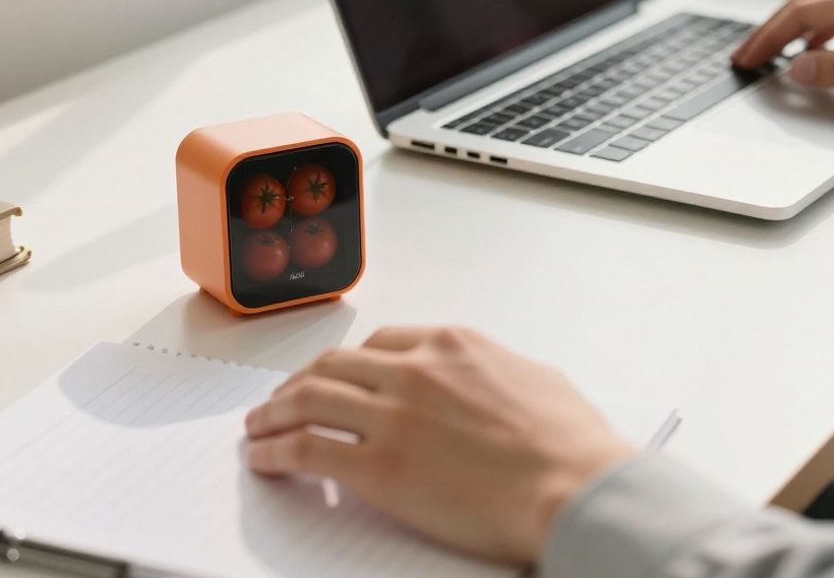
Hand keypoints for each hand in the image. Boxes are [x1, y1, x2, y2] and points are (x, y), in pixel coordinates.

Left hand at [244, 326, 634, 564]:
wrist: (575, 488)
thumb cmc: (572, 445)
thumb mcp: (537, 379)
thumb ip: (496, 371)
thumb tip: (489, 381)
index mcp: (453, 345)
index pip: (379, 344)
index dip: (345, 363)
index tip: (333, 376)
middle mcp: (416, 370)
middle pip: (333, 366)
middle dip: (299, 382)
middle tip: (282, 399)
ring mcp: (393, 416)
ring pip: (309, 399)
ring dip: (274, 412)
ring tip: (258, 427)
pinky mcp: (379, 466)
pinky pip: (307, 450)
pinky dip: (276, 452)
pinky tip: (265, 459)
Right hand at [731, 0, 833, 102]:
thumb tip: (797, 68)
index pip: (803, 12)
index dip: (768, 36)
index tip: (745, 58)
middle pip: (808, 0)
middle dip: (772, 28)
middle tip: (746, 54)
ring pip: (827, 2)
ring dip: (795, 26)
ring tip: (773, 53)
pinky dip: (822, 28)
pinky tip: (818, 49)